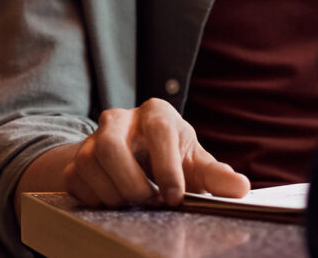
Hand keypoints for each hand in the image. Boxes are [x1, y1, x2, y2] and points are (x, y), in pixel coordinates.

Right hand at [57, 100, 248, 207]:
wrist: (137, 158)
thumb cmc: (172, 158)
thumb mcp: (197, 164)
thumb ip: (217, 176)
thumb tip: (241, 187)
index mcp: (155, 114)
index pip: (158, 132)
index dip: (167, 168)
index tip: (174, 197)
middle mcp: (119, 118)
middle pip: (110, 146)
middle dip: (132, 184)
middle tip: (150, 202)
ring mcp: (93, 137)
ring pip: (89, 164)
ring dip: (114, 193)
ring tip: (134, 202)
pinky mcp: (76, 158)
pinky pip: (76, 180)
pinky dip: (96, 198)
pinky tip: (116, 201)